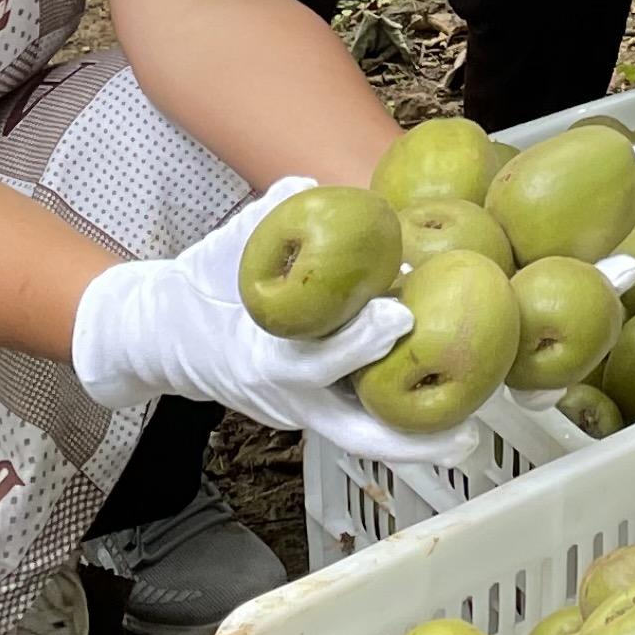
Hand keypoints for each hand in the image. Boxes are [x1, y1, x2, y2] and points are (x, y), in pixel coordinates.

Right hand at [69, 177, 458, 464]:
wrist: (165, 338)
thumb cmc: (200, 286)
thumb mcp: (221, 250)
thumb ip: (264, 218)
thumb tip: (308, 188)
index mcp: (259, 361)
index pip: (311, 362)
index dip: (356, 342)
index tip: (397, 314)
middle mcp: (285, 400)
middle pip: (348, 429)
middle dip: (403, 430)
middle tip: (458, 419)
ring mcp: (302, 413)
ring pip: (361, 440)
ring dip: (414, 446)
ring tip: (469, 439)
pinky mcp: (316, 412)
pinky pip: (361, 425)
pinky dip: (402, 429)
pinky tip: (453, 421)